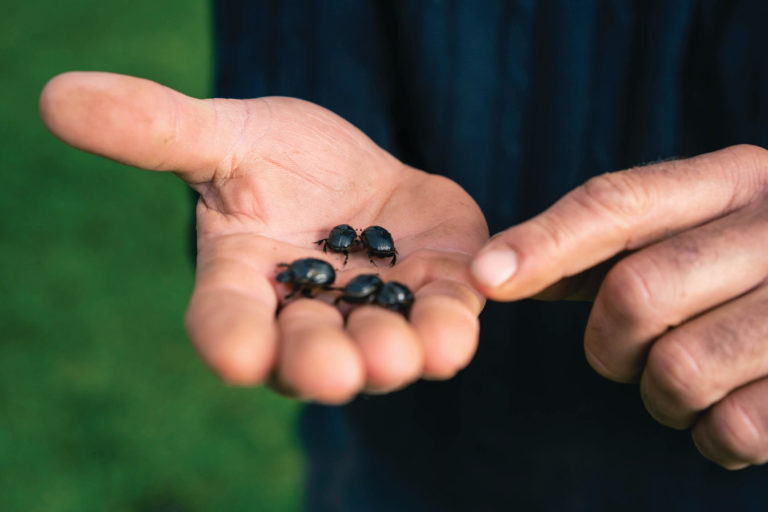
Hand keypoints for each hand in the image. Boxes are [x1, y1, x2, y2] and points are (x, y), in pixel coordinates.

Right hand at [40, 72, 486, 402]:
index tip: (236, 356)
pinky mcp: (433, 295)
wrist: (355, 172)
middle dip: (320, 364)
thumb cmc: (280, 160)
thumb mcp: (225, 135)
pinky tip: (457, 332)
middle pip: (307, 354)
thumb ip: (158, 129)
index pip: (226, 322)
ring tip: (404, 355)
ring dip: (393, 356)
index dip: (230, 339)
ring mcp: (374, 314)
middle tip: (331, 370)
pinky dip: (450, 329)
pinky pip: (442, 323)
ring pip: (381, 350)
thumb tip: (55, 95)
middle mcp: (307, 317)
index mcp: (246, 285)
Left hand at [470, 145, 767, 468]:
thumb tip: (495, 270)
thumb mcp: (692, 230)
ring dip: (662, 394)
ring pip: (679, 369)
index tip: (483, 278)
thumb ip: (601, 246)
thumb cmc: (748, 269)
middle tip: (629, 353)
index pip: (618, 204)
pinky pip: (735, 428)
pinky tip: (733, 407)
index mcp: (734, 181)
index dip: (544, 244)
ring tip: (690, 378)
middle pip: (635, 294)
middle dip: (610, 344)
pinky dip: (714, 434)